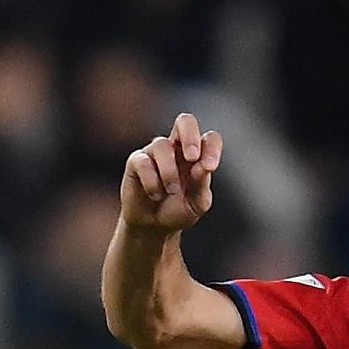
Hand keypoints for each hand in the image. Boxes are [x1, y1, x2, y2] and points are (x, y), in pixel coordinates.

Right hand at [122, 112, 219, 232]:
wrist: (152, 227)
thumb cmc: (178, 211)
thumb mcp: (197, 203)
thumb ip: (202, 184)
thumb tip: (202, 166)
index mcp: (197, 155)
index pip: (209, 139)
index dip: (212, 148)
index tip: (209, 168)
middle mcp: (176, 148)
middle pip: (185, 121)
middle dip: (190, 136)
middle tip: (191, 158)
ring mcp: (155, 152)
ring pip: (161, 145)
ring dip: (169, 172)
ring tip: (170, 191)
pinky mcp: (136, 161)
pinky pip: (143, 162)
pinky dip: (151, 181)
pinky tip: (155, 194)